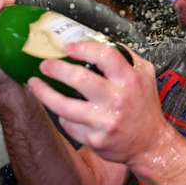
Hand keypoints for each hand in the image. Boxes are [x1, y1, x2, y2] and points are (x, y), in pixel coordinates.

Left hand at [26, 41, 170, 164]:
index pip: (105, 55)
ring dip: (44, 93)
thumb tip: (97, 41)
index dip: (83, 48)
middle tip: (45, 65)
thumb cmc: (144, 108)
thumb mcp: (144, 75)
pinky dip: (63, 116)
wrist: (150, 143)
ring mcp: (105, 121)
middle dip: (56, 69)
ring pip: (65, 106)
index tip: (68, 47)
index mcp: (130, 80)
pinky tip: (61, 110)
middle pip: (79, 79)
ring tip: (35, 84)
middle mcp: (117, 100)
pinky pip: (70, 124)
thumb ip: (125, 57)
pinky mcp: (95, 139)